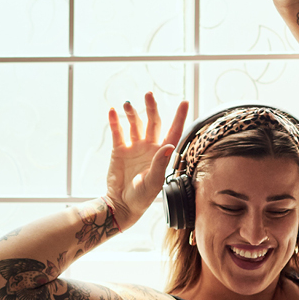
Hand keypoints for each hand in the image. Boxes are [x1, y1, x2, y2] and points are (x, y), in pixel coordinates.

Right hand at [105, 93, 188, 228]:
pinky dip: (115, 121)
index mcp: (162, 154)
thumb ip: (160, 164)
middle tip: (149, 95)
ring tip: (127, 104)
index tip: (184, 102)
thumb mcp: (153, 183)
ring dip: (132, 113)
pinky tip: (113, 111)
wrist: (121, 204)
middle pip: (153, 122)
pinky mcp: (119, 150)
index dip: (179, 117)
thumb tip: (168, 146)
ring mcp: (134, 147)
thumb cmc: (141, 198)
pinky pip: (118, 132)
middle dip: (152, 108)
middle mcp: (149, 147)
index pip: (173, 132)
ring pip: (135, 124)